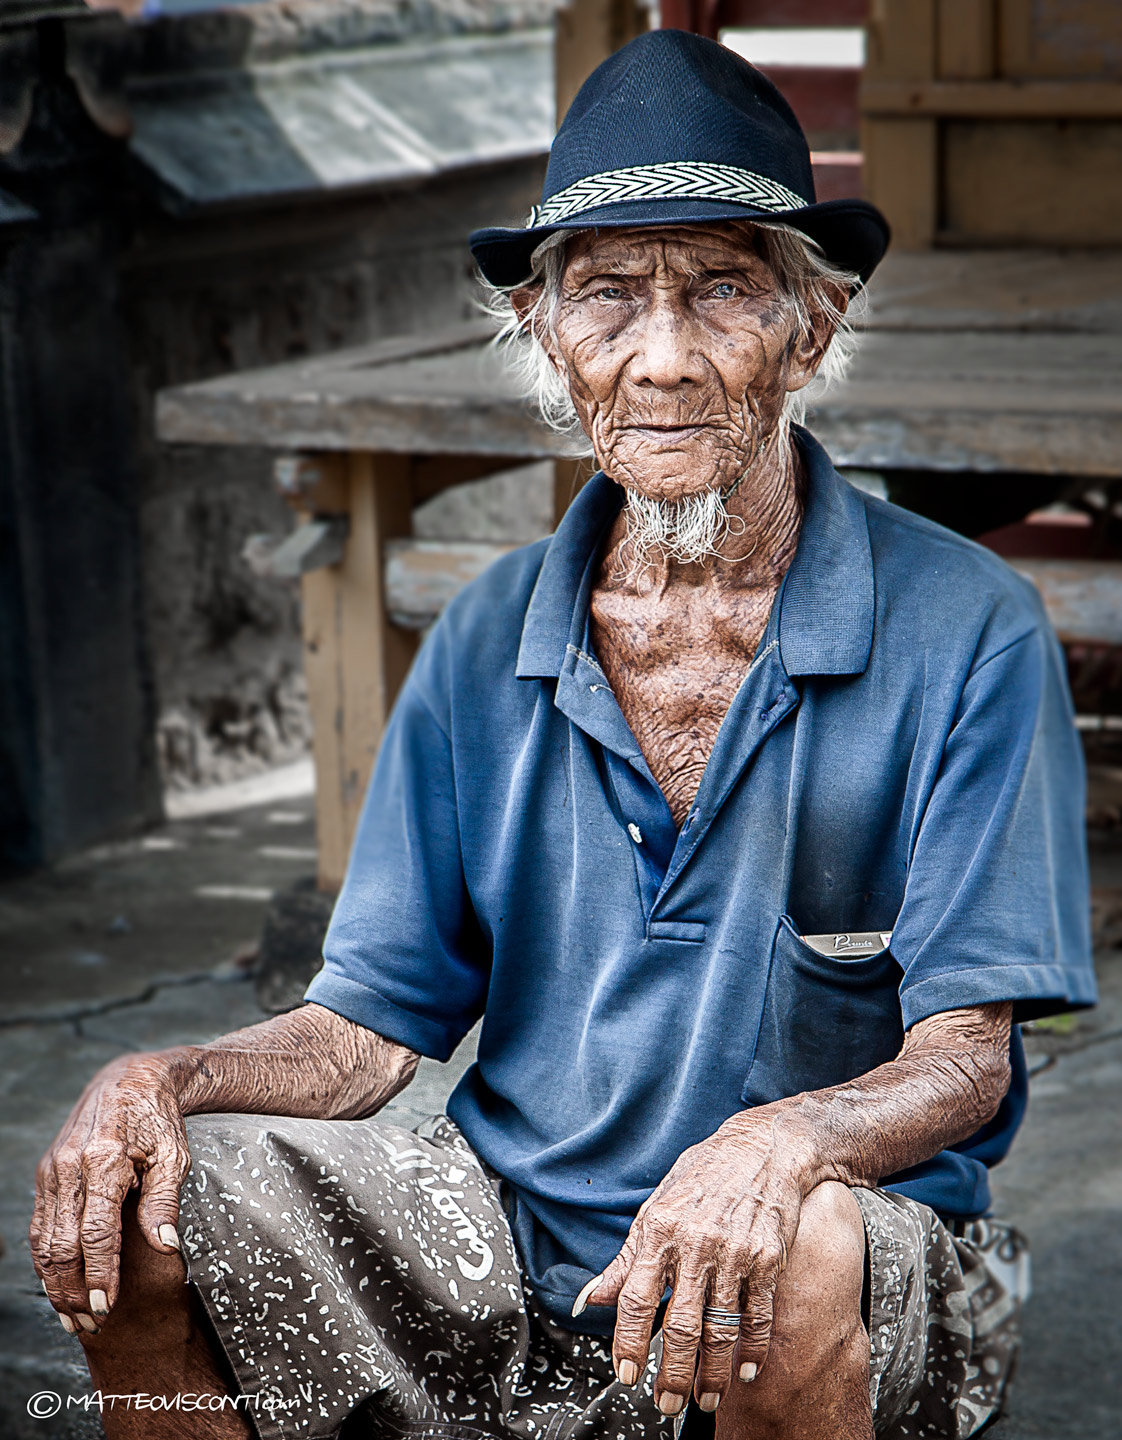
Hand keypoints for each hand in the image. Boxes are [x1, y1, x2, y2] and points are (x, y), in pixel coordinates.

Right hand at [30, 1054, 190, 1333]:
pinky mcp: (46, 1174)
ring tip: (73, 1318)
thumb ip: (165, 1202)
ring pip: (44, 1241)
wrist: (131, 1082)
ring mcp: (53, 1171)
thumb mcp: (174, 1156)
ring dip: (55, 1284)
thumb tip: (167, 1247)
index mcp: (105, 1160)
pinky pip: (39, 1227)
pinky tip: (58, 1286)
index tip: (105, 1307)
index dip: (99, 1274)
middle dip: (73, 1291)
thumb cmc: (159, 1121)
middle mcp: (70, 1167)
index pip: (96, 1232)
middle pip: (63, 1244)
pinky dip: (46, 1261)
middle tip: (91, 1324)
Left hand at [574, 1111, 811, 1413]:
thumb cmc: (703, 1177)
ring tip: (703, 1401)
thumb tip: (588, 1300)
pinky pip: (758, 1315)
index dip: (629, 1341)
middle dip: (672, 1374)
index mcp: (660, 1229)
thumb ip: (625, 1261)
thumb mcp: (655, 1208)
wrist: (762, 1147)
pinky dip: (752, 1350)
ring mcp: (735, 1253)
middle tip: (665, 1405)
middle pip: (682, 1325)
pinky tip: (744, 1372)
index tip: (627, 1373)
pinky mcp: (768, 1259)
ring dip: (712, 1374)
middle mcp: (696, 1242)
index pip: (637, 1298)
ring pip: (721, 1329)